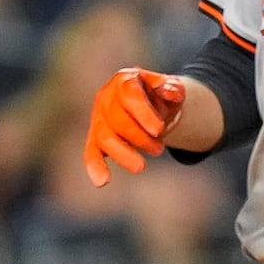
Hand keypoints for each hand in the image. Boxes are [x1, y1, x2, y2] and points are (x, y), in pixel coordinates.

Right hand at [82, 67, 186, 186]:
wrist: (153, 107)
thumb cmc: (161, 98)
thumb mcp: (172, 90)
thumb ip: (173, 89)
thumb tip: (172, 93)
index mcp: (125, 80)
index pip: (129, 95)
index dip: (143, 113)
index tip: (158, 130)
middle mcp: (106, 97)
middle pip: (117, 119)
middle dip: (140, 138)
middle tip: (159, 150)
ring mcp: (98, 118)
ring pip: (104, 137)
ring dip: (123, 154)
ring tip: (141, 167)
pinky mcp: (96, 138)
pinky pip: (90, 152)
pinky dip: (95, 166)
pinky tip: (102, 182)